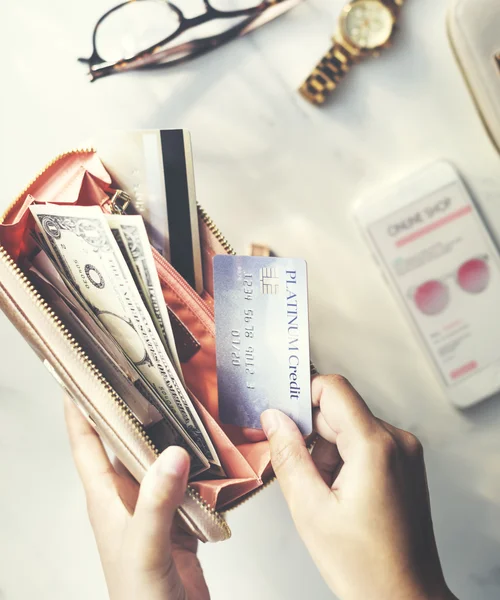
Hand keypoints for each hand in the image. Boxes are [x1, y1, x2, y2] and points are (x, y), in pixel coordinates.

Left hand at [64, 396, 209, 599]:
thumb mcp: (145, 548)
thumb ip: (156, 503)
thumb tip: (173, 456)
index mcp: (107, 498)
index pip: (86, 442)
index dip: (79, 406)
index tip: (82, 372)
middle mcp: (128, 496)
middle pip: (126, 441)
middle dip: (135, 409)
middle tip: (149, 376)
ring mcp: (154, 505)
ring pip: (160, 458)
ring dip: (172, 434)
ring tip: (186, 403)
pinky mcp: (180, 516)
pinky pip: (188, 480)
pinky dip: (199, 463)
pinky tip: (212, 450)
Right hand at [261, 375, 457, 599]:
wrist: (407, 599)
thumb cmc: (366, 567)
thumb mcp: (311, 510)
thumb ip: (289, 455)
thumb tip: (273, 417)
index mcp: (375, 446)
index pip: (333, 388)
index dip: (301, 396)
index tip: (279, 414)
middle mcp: (396, 441)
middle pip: (338, 409)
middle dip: (310, 433)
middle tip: (296, 470)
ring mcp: (404, 451)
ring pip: (348, 426)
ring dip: (326, 450)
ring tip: (323, 493)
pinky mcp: (404, 463)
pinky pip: (363, 442)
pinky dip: (342, 458)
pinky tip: (337, 492)